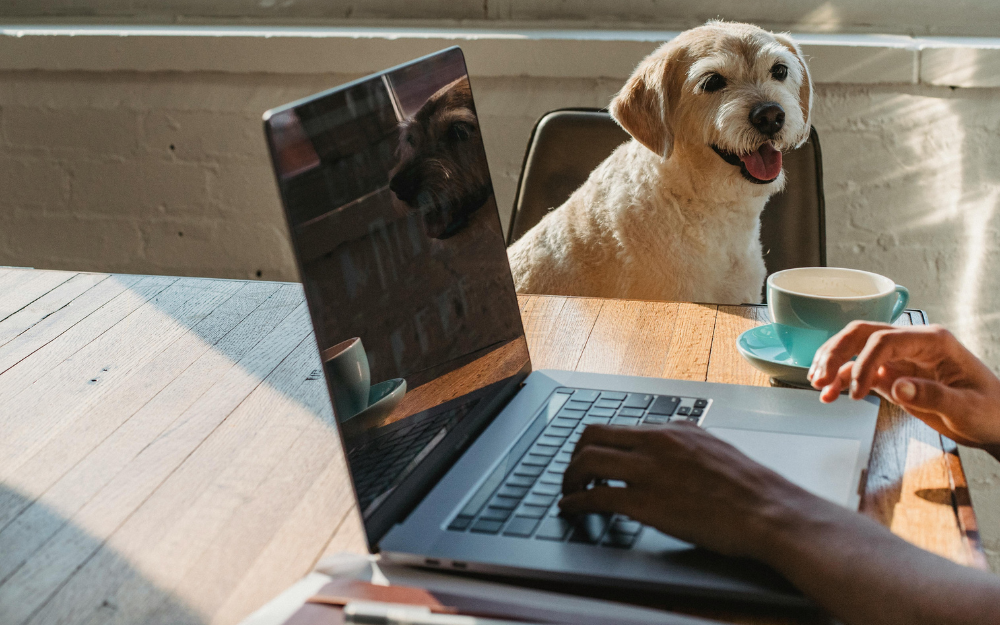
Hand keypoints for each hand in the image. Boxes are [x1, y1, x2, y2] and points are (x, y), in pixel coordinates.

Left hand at [559, 423, 815, 559]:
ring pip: (587, 461)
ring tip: (568, 492)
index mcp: (674, 430)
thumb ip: (686, 442)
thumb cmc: (750, 489)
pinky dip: (576, 502)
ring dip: (569, 477)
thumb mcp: (715, 448)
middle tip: (572, 473)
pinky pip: (596, 496)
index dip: (594, 443)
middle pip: (592, 435)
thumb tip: (670, 440)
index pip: (617, 426)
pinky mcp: (646, 502)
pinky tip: (571, 508)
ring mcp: (650, 471)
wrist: (769, 512)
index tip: (587, 456)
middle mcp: (657, 443)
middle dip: (574, 455)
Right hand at [809, 322, 999, 450]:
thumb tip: (897, 386)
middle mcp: (912, 344)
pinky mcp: (892, 374)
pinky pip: (859, 370)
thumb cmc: (990, 411)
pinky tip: (829, 395)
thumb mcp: (967, 408)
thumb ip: (933, 395)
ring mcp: (900, 358)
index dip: (864, 363)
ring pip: (855, 348)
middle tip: (819, 377)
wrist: (997, 423)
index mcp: (932, 341)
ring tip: (817, 384)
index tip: (857, 393)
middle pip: (862, 334)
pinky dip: (841, 380)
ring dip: (833, 363)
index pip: (884, 340)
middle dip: (836, 353)